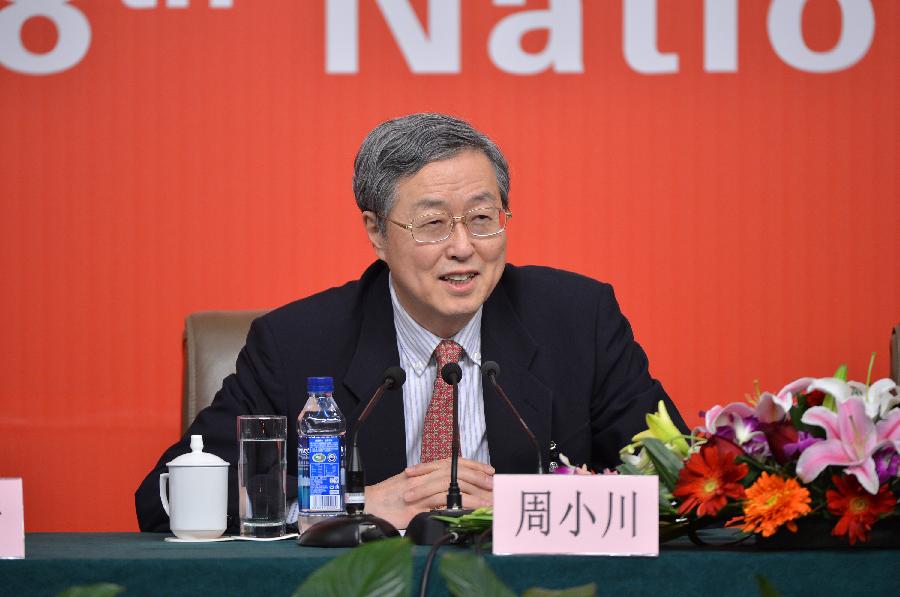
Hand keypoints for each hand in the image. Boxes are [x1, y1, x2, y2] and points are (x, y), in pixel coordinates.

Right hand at [365, 458, 493, 528]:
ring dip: (473, 493)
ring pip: (452, 485)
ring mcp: (420, 490)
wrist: (369, 505)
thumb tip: (451, 490)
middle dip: (478, 478)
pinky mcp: (416, 505)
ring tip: (488, 500)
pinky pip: (439, 503)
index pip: (454, 462)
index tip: (489, 471)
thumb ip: (430, 485)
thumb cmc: (388, 498)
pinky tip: (469, 510)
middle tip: (493, 485)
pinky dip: (457, 505)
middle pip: (456, 471)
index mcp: (424, 471)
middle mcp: (423, 477)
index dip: (473, 465)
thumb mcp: (412, 486)